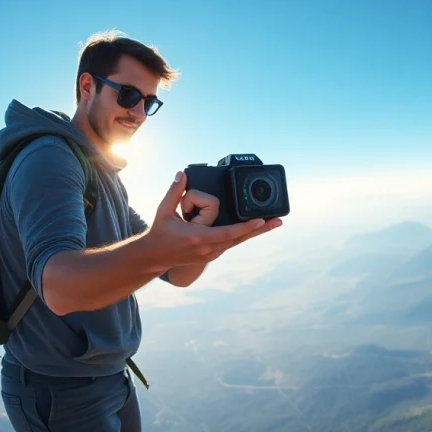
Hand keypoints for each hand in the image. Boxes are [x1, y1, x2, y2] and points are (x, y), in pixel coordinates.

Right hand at [142, 171, 281, 269]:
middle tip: (278, 221)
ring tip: (272, 223)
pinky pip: (231, 242)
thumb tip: (182, 174)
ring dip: (255, 233)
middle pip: (239, 238)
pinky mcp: (211, 253)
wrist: (154, 257)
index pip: (228, 232)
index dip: (246, 227)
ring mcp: (211, 253)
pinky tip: (255, 228)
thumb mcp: (164, 211)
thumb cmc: (159, 234)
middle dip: (259, 230)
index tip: (260, 220)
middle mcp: (208, 248)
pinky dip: (243, 235)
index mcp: (198, 237)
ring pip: (238, 242)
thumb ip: (174, 192)